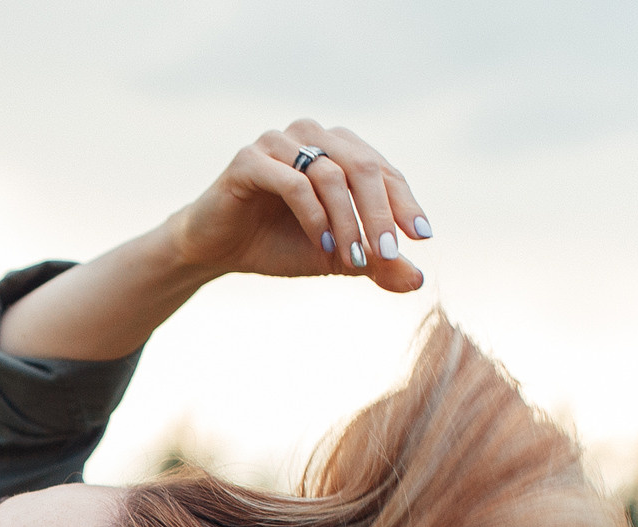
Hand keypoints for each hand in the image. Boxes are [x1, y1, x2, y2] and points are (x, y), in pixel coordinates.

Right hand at [163, 119, 429, 292]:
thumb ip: (375, 264)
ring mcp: (278, 142)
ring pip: (330, 174)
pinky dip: (314, 215)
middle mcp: (310, 134)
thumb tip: (418, 280)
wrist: (215, 251)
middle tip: (389, 254)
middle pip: (362, 167)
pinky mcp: (248, 159)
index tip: (421, 237)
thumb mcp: (334, 258)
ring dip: (347, 221)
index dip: (404, 203)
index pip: (382, 171)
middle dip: (379, 215)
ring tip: (352, 259)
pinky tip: (322, 244)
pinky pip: (293, 182)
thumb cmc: (276, 245)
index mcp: (336, 149)